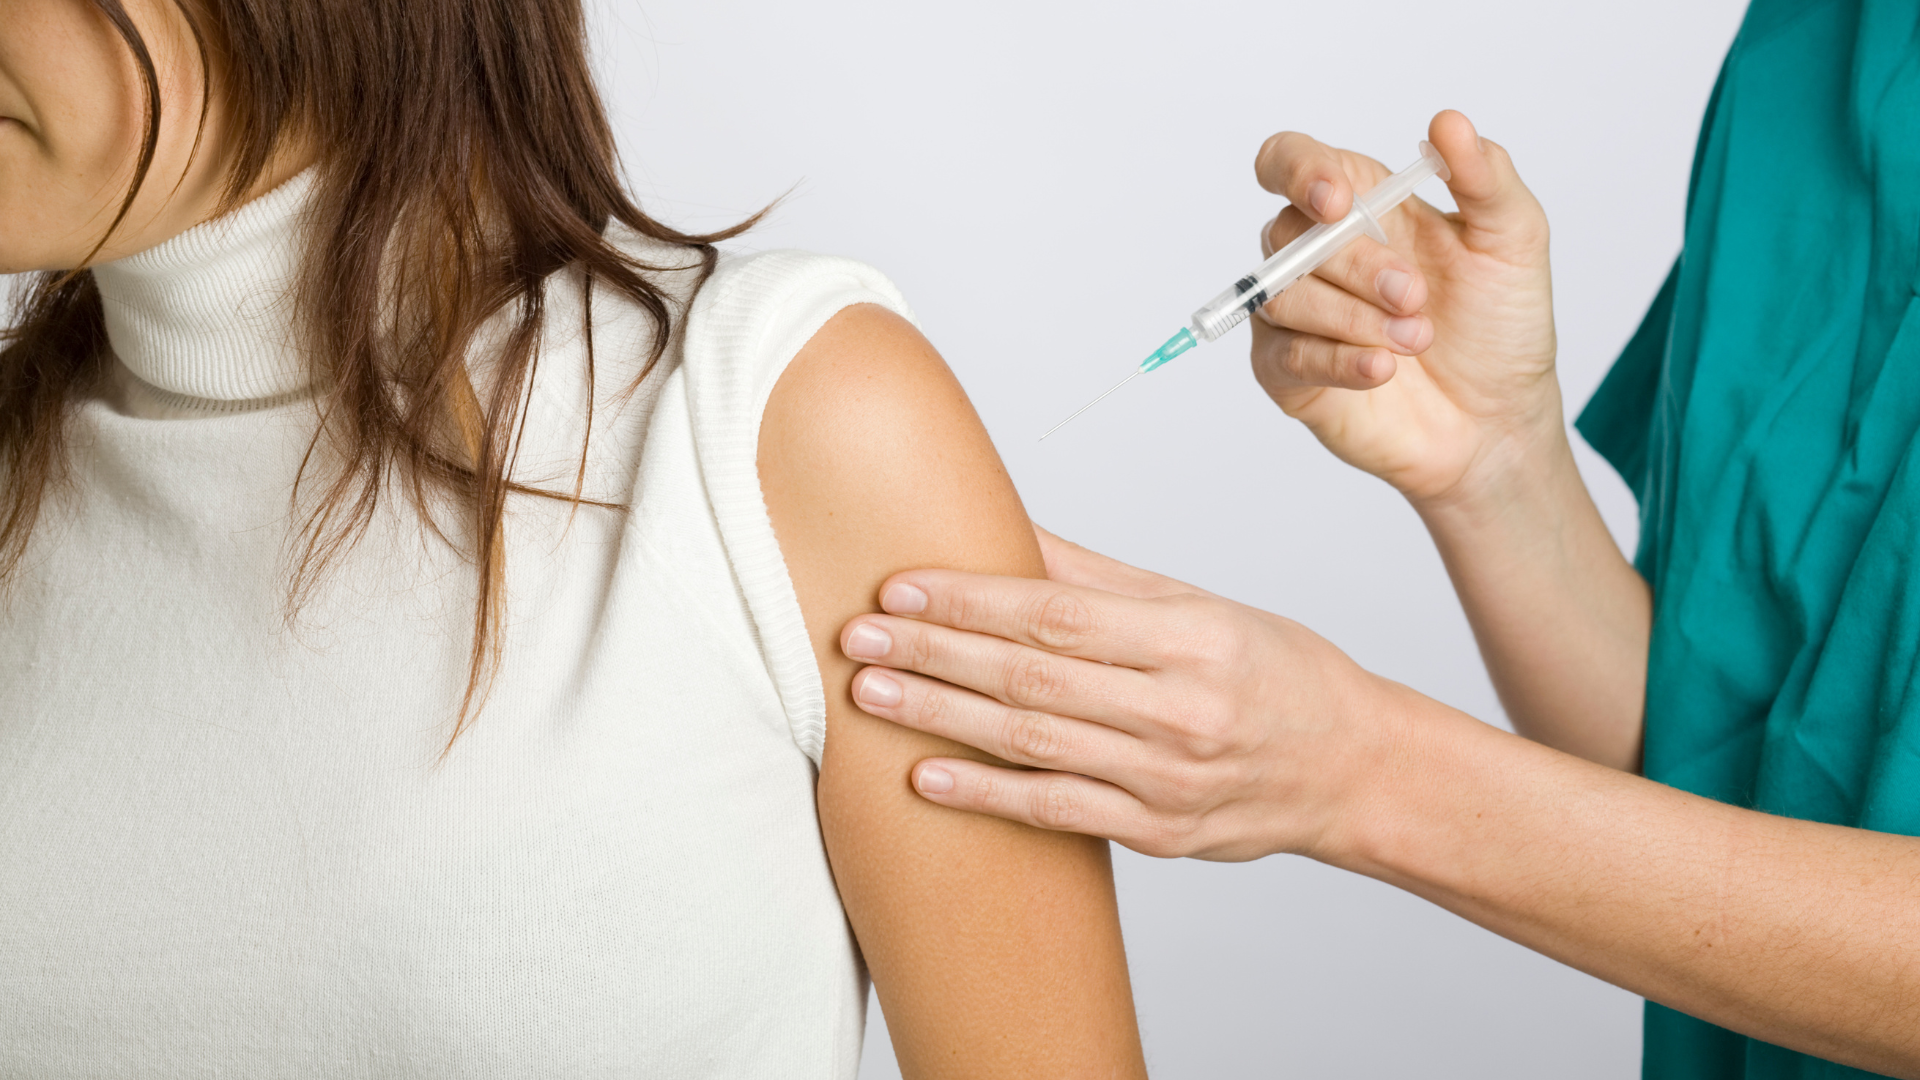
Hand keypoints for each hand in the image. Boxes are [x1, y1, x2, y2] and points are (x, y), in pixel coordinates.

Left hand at [838, 526, 1405, 861]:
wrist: (1353, 769)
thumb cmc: (1273, 673)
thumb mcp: (1198, 606)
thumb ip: (1095, 576)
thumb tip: (1003, 523)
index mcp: (1192, 638)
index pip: (1060, 613)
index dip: (972, 599)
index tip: (900, 585)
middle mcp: (1180, 709)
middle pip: (1034, 676)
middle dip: (936, 652)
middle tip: (856, 635)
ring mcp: (1168, 779)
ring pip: (1034, 744)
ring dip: (942, 717)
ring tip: (870, 693)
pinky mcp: (1157, 834)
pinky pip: (1056, 812)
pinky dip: (986, 796)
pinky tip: (925, 778)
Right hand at [1250, 110, 1560, 507]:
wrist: (1498, 420)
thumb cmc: (1500, 328)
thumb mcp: (1512, 240)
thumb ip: (1484, 176)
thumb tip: (1448, 122)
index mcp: (1359, 206)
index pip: (1288, 162)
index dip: (1298, 171)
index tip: (1337, 203)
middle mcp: (1316, 255)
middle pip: (1288, 234)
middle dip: (1357, 266)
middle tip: (1416, 298)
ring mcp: (1296, 315)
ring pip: (1284, 295)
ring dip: (1354, 319)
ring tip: (1415, 340)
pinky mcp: (1287, 373)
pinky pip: (1286, 354)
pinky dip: (1337, 360)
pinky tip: (1382, 370)